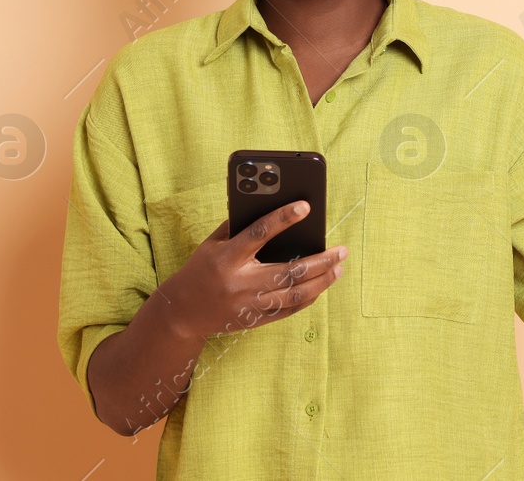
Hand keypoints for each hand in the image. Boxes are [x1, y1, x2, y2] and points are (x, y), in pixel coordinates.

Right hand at [158, 201, 345, 340]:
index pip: (259, 234)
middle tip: (341, 250)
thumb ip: (239, 225)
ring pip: (295, 294)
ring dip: (322, 280)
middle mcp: (240, 282)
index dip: (283, 218)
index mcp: (227, 257)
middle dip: (321, 260)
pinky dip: (309, 297)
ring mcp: (249, 304)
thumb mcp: (212, 243)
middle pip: (289, 271)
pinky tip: (321, 285)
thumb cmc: (201, 269)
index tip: (305, 206)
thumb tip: (271, 205)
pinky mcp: (254, 319)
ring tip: (338, 267)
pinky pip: (289, 309)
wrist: (182, 311)